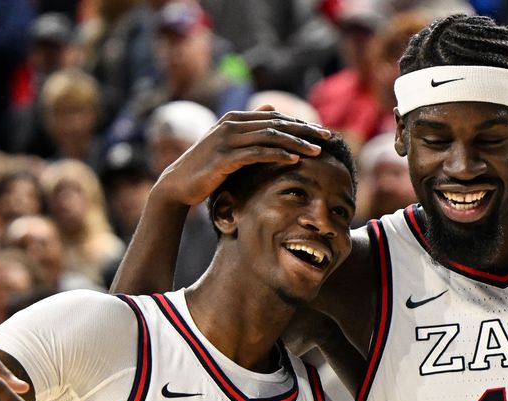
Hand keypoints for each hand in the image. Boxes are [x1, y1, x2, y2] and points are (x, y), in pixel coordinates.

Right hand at [153, 108, 333, 207]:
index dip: (300, 124)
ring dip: (296, 143)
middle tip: (328, 137)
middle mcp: (231, 124)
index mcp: (235, 119)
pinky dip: (277, 155)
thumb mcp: (230, 144)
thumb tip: (271, 109)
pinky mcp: (224, 157)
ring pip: (270, 137)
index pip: (275, 118)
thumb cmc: (208, 167)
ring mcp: (227, 139)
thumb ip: (251, 128)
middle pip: (277, 124)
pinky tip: (295, 160)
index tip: (322, 132)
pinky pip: (256, 153)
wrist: (179, 184)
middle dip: (305, 130)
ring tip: (317, 151)